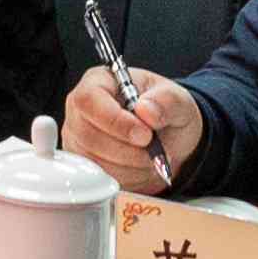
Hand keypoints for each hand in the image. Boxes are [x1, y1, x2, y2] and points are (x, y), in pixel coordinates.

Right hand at [62, 65, 199, 192]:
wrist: (168, 137)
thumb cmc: (165, 110)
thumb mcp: (178, 100)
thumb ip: (167, 101)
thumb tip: (145, 110)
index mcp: (99, 82)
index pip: (89, 99)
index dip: (114, 120)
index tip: (144, 134)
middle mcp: (81, 109)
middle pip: (88, 135)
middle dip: (127, 150)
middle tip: (153, 147)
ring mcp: (79, 138)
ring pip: (95, 161)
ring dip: (130, 165)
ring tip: (150, 155)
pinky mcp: (84, 163)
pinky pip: (99, 177)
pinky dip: (127, 177)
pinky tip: (139, 165)